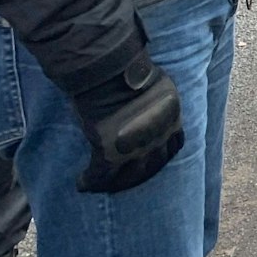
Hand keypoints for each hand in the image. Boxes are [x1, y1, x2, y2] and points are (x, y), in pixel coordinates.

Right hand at [72, 54, 184, 194]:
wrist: (110, 72)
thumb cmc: (129, 71)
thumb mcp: (156, 85)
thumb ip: (155, 102)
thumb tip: (145, 106)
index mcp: (172, 118)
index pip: (174, 146)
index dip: (163, 155)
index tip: (152, 159)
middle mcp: (158, 137)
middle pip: (153, 166)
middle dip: (140, 174)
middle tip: (126, 179)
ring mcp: (136, 149)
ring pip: (129, 177)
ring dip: (116, 183)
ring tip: (104, 184)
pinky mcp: (109, 155)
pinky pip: (99, 176)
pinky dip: (90, 181)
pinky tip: (82, 183)